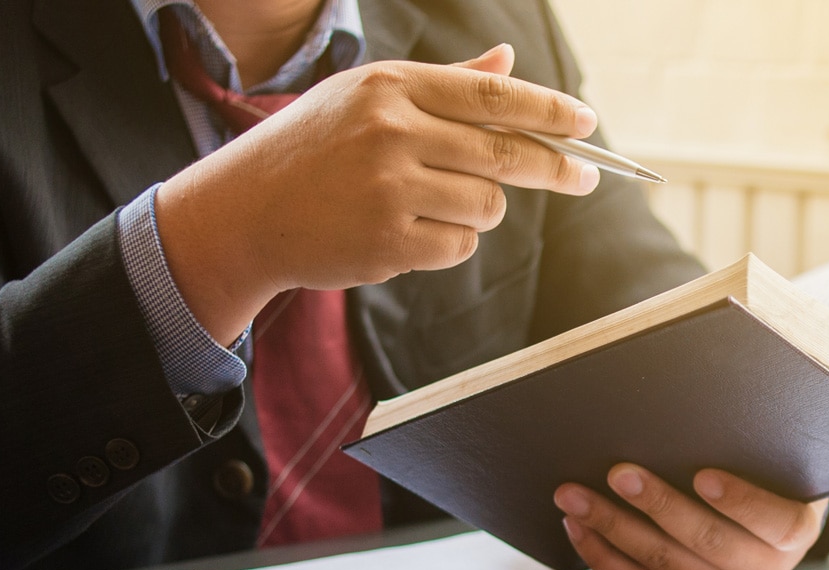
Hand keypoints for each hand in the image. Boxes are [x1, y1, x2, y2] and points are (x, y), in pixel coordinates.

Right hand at [155, 43, 601, 341]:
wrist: (242, 212)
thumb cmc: (312, 149)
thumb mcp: (366, 98)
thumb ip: (442, 85)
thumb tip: (508, 64)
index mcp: (391, 86)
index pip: (493, 97)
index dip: (550, 111)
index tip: (585, 123)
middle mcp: (392, 132)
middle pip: (506, 154)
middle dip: (556, 167)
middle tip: (586, 176)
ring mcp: (389, 189)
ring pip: (486, 206)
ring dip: (480, 210)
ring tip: (435, 203)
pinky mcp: (387, 241)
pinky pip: (458, 246)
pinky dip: (449, 243)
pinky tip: (408, 232)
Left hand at [551, 465, 826, 569]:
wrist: (774, 509)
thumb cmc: (774, 470)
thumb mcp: (783, 454)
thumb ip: (758, 439)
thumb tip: (707, 398)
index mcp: (794, 531)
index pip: (775, 521)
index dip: (741, 502)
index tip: (704, 476)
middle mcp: (760, 566)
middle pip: (706, 541)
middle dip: (658, 505)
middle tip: (620, 473)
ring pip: (664, 563)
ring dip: (614, 527)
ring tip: (576, 496)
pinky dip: (604, 556)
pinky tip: (578, 526)